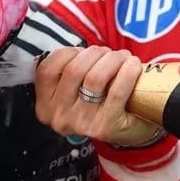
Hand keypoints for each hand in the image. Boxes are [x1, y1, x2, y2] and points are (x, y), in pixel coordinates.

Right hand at [34, 46, 161, 146]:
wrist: (128, 131)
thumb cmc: (99, 103)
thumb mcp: (74, 90)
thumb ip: (69, 70)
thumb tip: (83, 49)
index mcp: (46, 106)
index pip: (47, 69)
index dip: (69, 52)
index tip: (84, 51)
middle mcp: (59, 117)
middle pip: (74, 70)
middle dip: (95, 53)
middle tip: (110, 53)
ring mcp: (82, 124)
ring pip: (95, 78)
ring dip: (112, 60)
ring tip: (123, 58)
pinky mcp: (106, 127)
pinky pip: (117, 92)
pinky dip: (127, 73)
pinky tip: (133, 65)